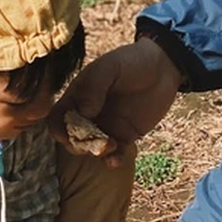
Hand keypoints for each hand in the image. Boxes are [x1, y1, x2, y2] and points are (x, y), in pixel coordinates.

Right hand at [51, 38, 183, 166]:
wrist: (164, 68)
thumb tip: (84, 111)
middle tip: (95, 141)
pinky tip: (116, 160)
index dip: (59, 129)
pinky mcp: (124, 136)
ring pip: (91, 149)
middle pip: (71, 138)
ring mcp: (106, 127)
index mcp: (78, 97)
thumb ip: (94, 86)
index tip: (70, 133)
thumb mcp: (110, 67)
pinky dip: (113, 160)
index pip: (58, 118)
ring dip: (96, 153)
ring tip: (112, 146)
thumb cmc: (132, 61)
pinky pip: (114, 154)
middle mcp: (88, 115)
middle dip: (78, 145)